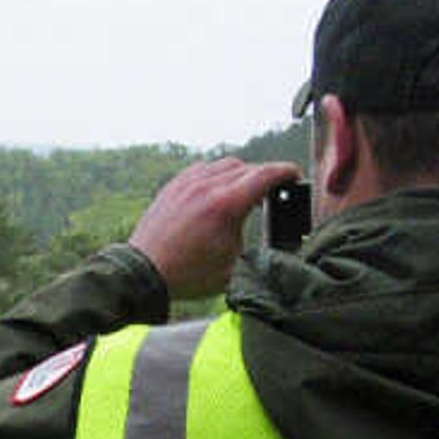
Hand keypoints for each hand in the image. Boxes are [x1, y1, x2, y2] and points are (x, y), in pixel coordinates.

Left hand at [128, 159, 305, 300]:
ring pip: (226, 164)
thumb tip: (273, 237)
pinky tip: (219, 192)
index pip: (267, 174)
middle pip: (249, 168)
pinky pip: (204, 168)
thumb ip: (257, 246)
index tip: (295, 177)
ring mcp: (188, 182)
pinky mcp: (174, 185)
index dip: (287, 172)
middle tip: (272, 193)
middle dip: (265, 177)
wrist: (143, 273)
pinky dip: (218, 175)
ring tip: (245, 194)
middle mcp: (208, 185)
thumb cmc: (187, 274)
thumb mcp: (234, 266)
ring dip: (242, 175)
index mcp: (226, 204)